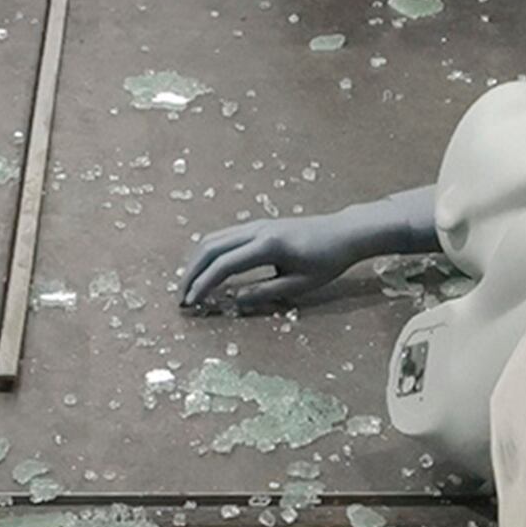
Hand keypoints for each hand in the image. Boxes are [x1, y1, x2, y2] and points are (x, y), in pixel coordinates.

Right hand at [177, 213, 362, 311]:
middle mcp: (256, 230)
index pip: (224, 265)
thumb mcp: (299, 284)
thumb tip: (233, 301)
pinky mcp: (256, 225)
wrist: (343, 233)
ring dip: (196, 262)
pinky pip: (224, 236)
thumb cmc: (326, 261)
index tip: (191, 302)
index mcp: (267, 246)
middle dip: (191, 273)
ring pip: (213, 239)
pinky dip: (208, 253)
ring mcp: (255, 224)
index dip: (203, 284)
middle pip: (210, 248)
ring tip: (189, 286)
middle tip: (182, 297)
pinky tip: (206, 270)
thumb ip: (265, 293)